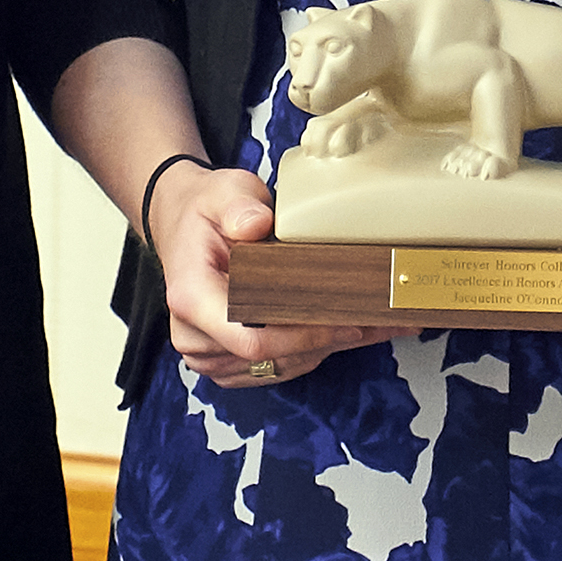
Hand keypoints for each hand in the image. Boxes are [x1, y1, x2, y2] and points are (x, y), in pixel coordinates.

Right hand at [148, 162, 380, 392]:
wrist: (184, 225)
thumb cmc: (205, 212)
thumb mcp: (223, 192)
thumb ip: (239, 205)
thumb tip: (257, 224)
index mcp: (191, 298)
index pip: (251, 338)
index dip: (302, 337)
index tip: (344, 322)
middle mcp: (195, 336)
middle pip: (272, 357)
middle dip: (328, 340)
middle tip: (378, 321)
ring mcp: (210, 354)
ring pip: (280, 367)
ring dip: (327, 348)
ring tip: (374, 325)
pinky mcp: (227, 361)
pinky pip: (276, 368)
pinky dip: (312, 351)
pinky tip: (346, 331)